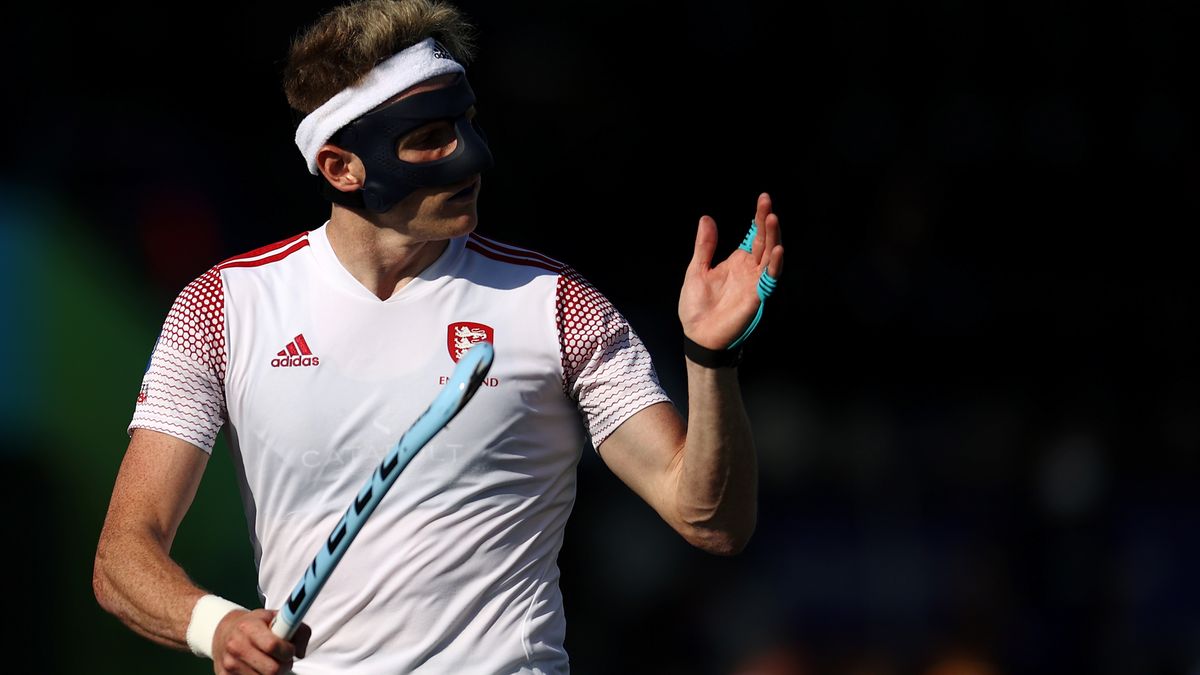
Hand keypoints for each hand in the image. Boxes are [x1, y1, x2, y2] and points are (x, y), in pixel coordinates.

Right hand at [212, 608, 310, 674]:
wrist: (225, 632)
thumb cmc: (254, 625)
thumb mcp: (276, 617)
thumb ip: (297, 629)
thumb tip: (301, 652)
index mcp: (248, 627)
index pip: (272, 645)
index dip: (288, 651)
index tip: (290, 650)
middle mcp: (236, 645)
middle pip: (271, 670)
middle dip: (284, 666)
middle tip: (283, 659)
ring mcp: (229, 663)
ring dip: (274, 674)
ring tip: (271, 662)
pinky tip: (259, 667)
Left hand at [679, 192, 783, 348]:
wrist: (698, 335)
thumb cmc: (697, 306)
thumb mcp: (697, 269)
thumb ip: (705, 245)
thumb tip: (706, 218)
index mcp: (737, 262)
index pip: (753, 235)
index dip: (758, 219)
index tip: (763, 199)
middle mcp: (750, 270)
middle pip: (763, 241)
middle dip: (766, 221)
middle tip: (766, 201)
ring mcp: (755, 282)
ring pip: (769, 255)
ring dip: (773, 237)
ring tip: (772, 218)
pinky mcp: (757, 296)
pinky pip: (769, 278)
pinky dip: (774, 264)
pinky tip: (777, 249)